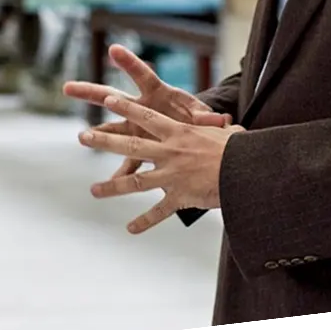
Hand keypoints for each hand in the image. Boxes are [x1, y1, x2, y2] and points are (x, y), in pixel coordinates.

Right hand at [63, 44, 231, 181]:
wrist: (195, 135)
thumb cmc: (195, 117)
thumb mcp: (201, 116)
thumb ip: (206, 120)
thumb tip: (222, 120)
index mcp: (157, 94)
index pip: (141, 75)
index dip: (128, 63)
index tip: (112, 50)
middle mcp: (140, 110)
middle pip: (112, 98)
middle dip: (89, 93)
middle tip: (68, 87)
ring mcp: (137, 130)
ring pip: (112, 130)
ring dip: (98, 134)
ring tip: (82, 137)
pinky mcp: (141, 151)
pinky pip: (128, 163)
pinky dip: (122, 174)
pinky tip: (110, 183)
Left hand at [77, 90, 244, 233]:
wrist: (247, 172)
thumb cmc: (239, 149)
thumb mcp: (224, 132)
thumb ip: (215, 128)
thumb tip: (224, 121)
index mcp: (179, 132)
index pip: (147, 116)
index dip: (126, 107)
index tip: (108, 100)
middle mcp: (170, 152)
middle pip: (131, 145)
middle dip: (104, 141)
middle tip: (83, 137)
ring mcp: (172, 176)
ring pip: (136, 183)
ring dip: (113, 187)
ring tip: (93, 190)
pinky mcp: (180, 197)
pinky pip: (158, 212)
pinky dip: (144, 222)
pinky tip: (130, 229)